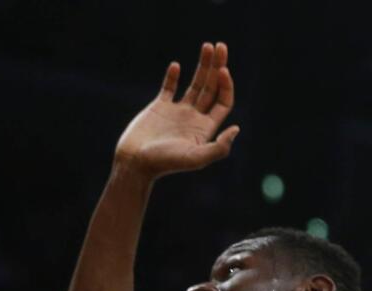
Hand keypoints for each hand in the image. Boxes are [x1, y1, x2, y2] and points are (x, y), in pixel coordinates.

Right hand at [113, 41, 239, 178]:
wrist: (134, 163)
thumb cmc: (164, 163)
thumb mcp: (195, 158)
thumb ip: (218, 148)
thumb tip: (236, 129)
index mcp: (205, 129)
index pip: (223, 102)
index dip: (226, 85)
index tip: (223, 70)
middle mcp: (194, 119)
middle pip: (212, 88)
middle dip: (217, 67)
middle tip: (220, 46)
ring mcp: (177, 112)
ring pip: (194, 84)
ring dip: (202, 66)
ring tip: (207, 45)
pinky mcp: (159, 108)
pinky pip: (169, 88)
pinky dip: (172, 76)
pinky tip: (176, 65)